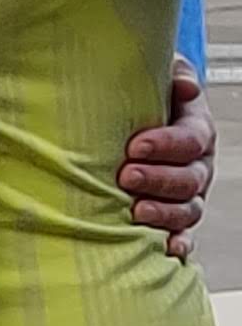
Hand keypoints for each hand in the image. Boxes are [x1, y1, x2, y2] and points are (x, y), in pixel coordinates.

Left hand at [120, 57, 213, 260]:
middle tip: (127, 176)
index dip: (166, 144)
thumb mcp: (158, 78)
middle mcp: (199, 166)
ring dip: (164, 213)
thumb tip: (183, 85)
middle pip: (190, 179)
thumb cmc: (142, 100)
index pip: (191, 139)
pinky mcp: (177, 219)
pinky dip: (178, 244)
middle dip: (159, 179)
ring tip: (137, 212)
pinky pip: (184, 235)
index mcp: (197, 131)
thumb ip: (174, 76)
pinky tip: (166, 249)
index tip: (136, 145)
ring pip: (188, 210)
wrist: (131, 122)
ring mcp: (189, 195)